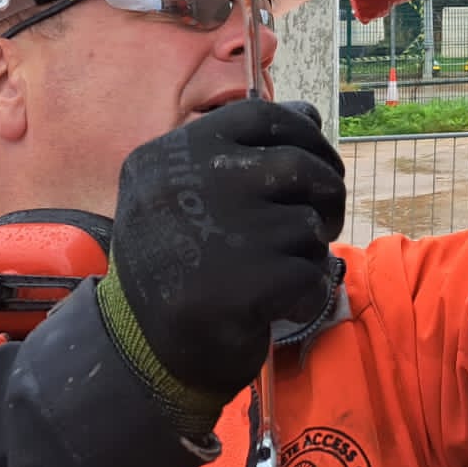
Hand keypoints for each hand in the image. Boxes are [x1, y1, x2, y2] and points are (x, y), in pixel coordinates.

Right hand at [96, 98, 345, 435]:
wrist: (141, 351)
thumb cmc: (175, 265)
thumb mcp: (185, 194)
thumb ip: (240, 152)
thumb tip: (310, 115)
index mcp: (170, 156)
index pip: (260, 115)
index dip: (304, 136)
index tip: (319, 163)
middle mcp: (191, 183)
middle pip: (298, 165)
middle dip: (327, 193)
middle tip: (323, 221)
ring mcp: (220, 230)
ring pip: (309, 223)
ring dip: (309, 250)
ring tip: (281, 270)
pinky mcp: (247, 282)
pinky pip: (312, 272)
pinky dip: (307, 293)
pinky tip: (279, 306)